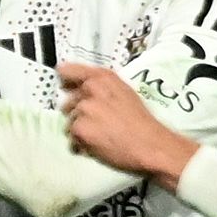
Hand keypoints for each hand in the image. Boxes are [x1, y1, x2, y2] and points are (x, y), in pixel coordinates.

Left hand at [59, 61, 194, 181]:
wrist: (151, 146)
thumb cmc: (142, 123)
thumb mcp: (125, 93)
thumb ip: (102, 88)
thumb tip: (82, 88)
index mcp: (102, 77)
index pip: (67, 71)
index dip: (66, 82)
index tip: (65, 87)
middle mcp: (90, 89)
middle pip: (68, 102)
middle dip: (79, 114)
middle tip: (99, 123)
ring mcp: (83, 108)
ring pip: (69, 122)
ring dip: (81, 130)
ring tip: (102, 135)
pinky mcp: (79, 128)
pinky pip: (71, 140)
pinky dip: (81, 146)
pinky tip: (99, 146)